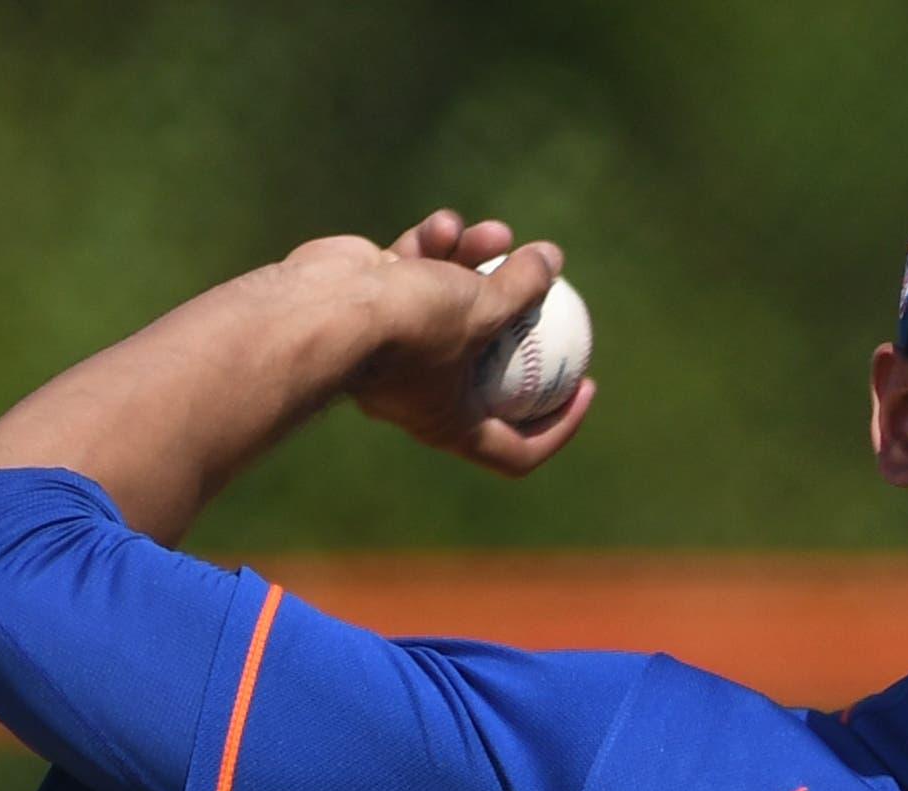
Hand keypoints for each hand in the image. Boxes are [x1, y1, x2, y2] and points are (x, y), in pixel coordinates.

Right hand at [296, 210, 597, 474]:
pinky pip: (417, 271)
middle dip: (520, 319)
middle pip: (489, 365)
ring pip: (454, 299)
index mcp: (451, 422)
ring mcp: (395, 345)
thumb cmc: (406, 328)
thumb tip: (552, 259)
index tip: (585, 386)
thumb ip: (522, 288)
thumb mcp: (482, 309)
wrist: (321, 307)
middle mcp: (422, 392)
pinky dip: (434, 247)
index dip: (559, 427)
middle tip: (554, 292)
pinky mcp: (373, 300)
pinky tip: (444, 225)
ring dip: (480, 259)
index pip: (515, 448)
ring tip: (496, 234)